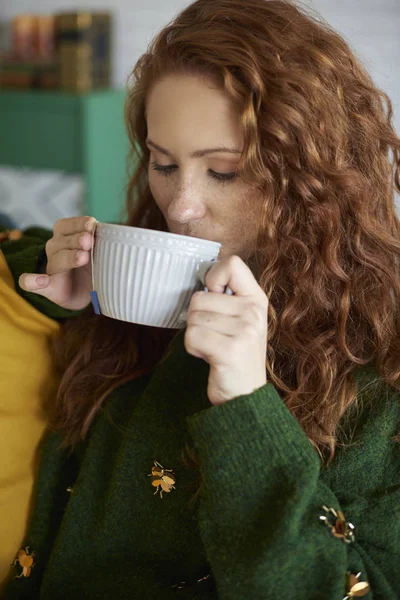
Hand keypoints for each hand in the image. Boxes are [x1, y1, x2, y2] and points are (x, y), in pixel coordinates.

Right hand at [19, 216, 95, 310]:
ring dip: (68, 257)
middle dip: (77, 240)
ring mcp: (51, 268)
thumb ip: (104, 241)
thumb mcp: (100, 252)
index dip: (78, 223)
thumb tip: (119, 233)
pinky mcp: (47, 287)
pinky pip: (30, 283)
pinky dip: (32, 281)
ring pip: (56, 259)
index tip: (93, 224)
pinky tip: (42, 281)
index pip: (67, 225)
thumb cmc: (93, 267)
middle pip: (63, 242)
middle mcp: (55, 249)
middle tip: (89, 241)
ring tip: (82, 257)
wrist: (85, 293)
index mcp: (66, 237)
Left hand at [184, 255, 267, 405]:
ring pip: (193, 318)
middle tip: (215, 336)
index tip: (215, 297)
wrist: (246, 395)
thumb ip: (228, 297)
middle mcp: (254, 311)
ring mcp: (244, 330)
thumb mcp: (242, 320)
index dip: (213, 278)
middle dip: (197, 318)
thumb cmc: (236, 354)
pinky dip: (192, 348)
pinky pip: (192, 336)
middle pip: (200, 296)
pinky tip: (208, 357)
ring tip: (213, 347)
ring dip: (195, 335)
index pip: (231, 265)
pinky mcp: (230, 349)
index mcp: (257, 299)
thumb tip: (202, 280)